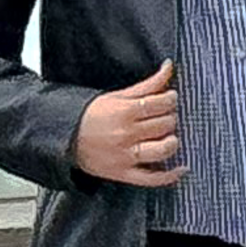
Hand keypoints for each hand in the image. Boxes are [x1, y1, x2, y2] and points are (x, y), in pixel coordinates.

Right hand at [73, 59, 186, 186]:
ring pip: (163, 150)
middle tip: (166, 116)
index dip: (171, 99)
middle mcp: (126, 134)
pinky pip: (152, 179)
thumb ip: (147, 85)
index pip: (161, 103)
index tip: (170, 98)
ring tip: (169, 136)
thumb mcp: (117, 95)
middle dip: (170, 118)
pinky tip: (181, 168)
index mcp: (125, 112)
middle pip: (164, 125)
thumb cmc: (91, 115)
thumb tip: (169, 67)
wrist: (64, 138)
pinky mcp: (124, 174)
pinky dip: (170, 176)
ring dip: (172, 142)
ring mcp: (125, 156)